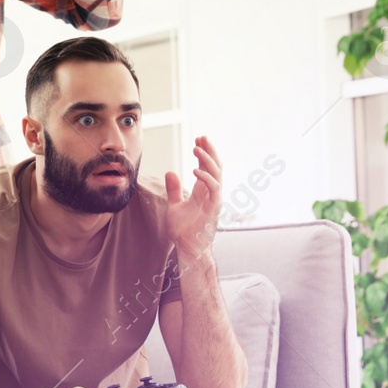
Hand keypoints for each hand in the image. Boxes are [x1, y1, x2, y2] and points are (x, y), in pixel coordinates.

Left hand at [165, 135, 221, 259]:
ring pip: (217, 175)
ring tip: (198, 148)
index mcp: (202, 192)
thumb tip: (170, 172)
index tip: (198, 141)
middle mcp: (211, 194)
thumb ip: (173, 190)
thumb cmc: (183, 231)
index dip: (203, 154)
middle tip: (202, 138)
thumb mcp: (174, 206)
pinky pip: (213, 189)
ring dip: (208, 160)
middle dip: (209, 151)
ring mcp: (214, 200)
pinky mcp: (214, 208)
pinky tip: (195, 170)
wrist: (188, 249)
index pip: (206, 168)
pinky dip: (206, 178)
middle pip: (215, 167)